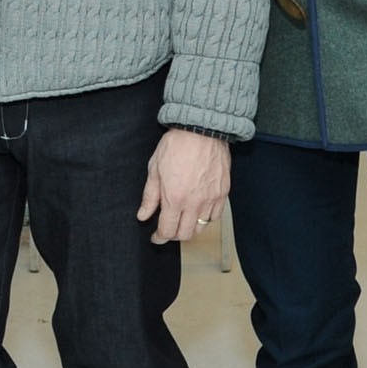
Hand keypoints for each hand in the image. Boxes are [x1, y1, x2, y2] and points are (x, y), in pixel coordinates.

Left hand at [137, 129, 230, 244]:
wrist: (202, 130)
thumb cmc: (177, 145)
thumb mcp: (155, 169)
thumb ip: (149, 196)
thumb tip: (143, 215)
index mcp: (174, 198)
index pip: (167, 230)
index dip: (159, 237)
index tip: (155, 236)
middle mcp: (194, 203)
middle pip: (185, 235)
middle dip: (173, 235)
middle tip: (168, 229)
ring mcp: (211, 199)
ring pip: (201, 228)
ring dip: (190, 228)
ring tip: (183, 220)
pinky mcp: (223, 193)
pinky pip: (215, 216)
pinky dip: (205, 219)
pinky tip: (198, 211)